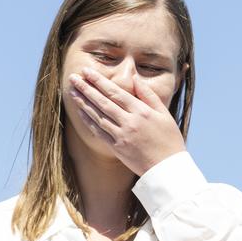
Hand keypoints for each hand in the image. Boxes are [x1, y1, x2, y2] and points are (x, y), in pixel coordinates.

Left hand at [67, 67, 185, 174]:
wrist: (167, 168)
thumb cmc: (169, 139)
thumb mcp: (164, 113)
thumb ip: (148, 95)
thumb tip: (135, 78)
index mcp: (141, 111)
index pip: (115, 92)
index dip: (99, 81)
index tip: (87, 72)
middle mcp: (129, 122)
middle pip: (103, 102)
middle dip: (86, 88)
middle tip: (73, 78)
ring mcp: (121, 136)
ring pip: (98, 116)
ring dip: (83, 103)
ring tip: (72, 92)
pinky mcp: (117, 148)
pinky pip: (99, 132)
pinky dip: (88, 121)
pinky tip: (80, 111)